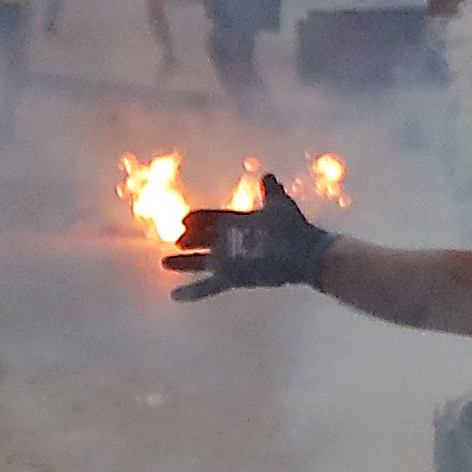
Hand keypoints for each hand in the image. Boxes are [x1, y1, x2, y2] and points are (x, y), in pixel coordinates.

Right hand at [165, 182, 330, 299]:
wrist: (307, 253)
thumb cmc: (295, 228)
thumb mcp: (279, 205)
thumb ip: (270, 192)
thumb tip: (267, 175)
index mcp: (240, 224)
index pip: (213, 220)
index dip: (198, 220)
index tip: (184, 220)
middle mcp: (233, 243)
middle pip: (204, 241)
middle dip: (189, 240)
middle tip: (176, 240)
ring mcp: (233, 261)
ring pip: (202, 263)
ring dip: (184, 264)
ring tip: (164, 264)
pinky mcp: (235, 278)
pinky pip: (209, 286)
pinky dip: (193, 291)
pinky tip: (175, 295)